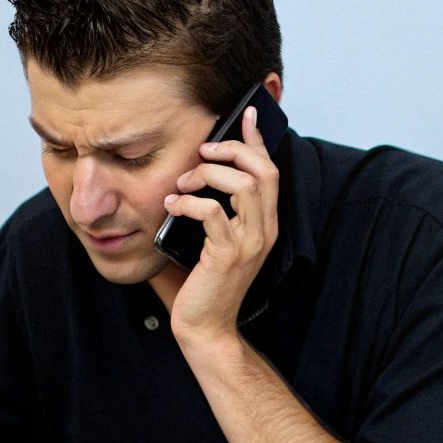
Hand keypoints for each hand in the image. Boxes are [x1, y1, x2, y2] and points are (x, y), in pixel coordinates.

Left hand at [162, 103, 280, 349]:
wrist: (205, 327)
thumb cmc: (205, 284)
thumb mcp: (215, 240)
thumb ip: (214, 210)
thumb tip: (192, 172)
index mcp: (264, 224)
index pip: (270, 172)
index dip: (257, 140)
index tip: (245, 115)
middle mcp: (264, 231)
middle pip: (264, 172)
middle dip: (234, 151)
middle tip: (203, 151)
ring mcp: (249, 243)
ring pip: (245, 186)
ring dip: (210, 175)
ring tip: (183, 184)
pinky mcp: (228, 255)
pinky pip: (214, 213)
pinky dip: (190, 203)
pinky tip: (173, 206)